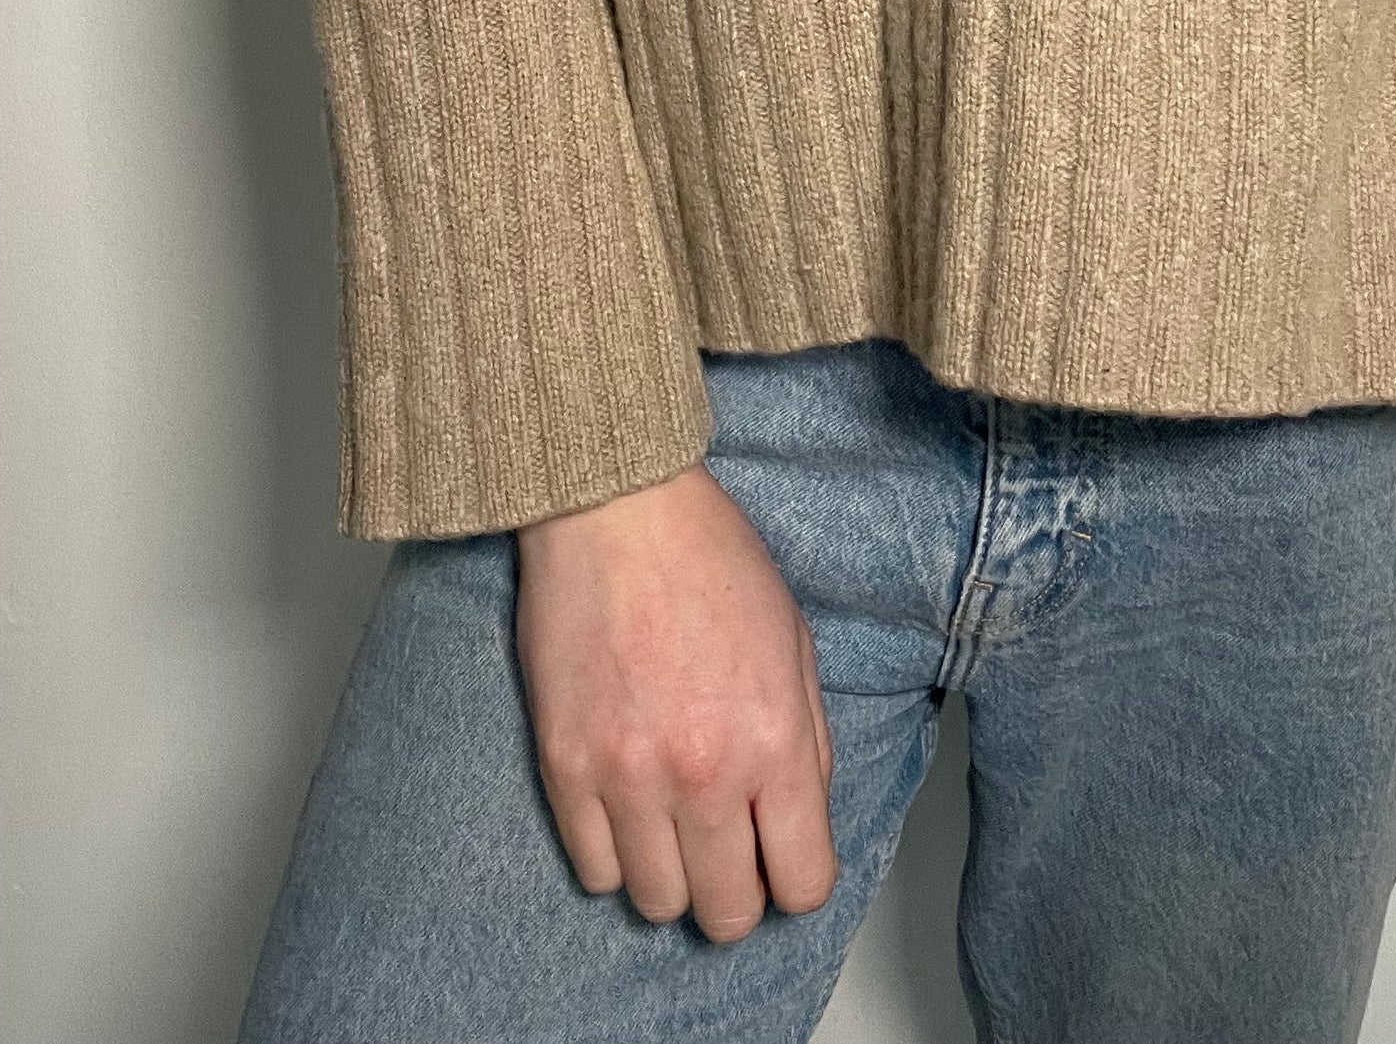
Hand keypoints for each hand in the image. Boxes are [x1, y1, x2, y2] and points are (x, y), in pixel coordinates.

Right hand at [515, 461, 838, 943]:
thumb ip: (806, 740)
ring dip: (673, 876)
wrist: (616, 508)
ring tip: (673, 824)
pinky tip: (627, 808)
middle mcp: (704, 774)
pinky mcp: (564, 768)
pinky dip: (615, 855)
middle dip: (736, 892)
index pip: (802, 881)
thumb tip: (799, 816)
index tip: (782, 859)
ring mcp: (627, 778)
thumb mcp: (794, 639)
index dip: (797, 878)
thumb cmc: (710, 559)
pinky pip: (593, 870)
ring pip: (658, 904)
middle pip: (728, 912)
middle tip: (728, 851)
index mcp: (774, 740)